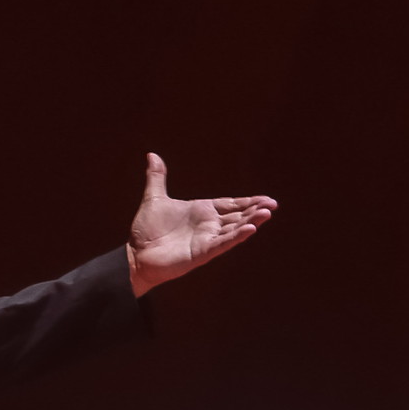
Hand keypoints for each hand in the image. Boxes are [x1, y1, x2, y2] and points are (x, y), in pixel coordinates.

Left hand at [126, 152, 277, 295]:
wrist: (136, 253)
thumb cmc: (146, 230)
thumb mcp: (154, 199)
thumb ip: (157, 178)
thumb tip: (152, 155)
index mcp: (202, 211)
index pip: (230, 204)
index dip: (247, 202)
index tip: (265, 198)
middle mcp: (208, 225)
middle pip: (237, 216)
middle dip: (255, 210)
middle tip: (272, 204)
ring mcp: (206, 239)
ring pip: (234, 229)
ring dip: (251, 221)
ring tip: (267, 213)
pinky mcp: (202, 252)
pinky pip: (222, 243)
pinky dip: (236, 236)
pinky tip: (250, 229)